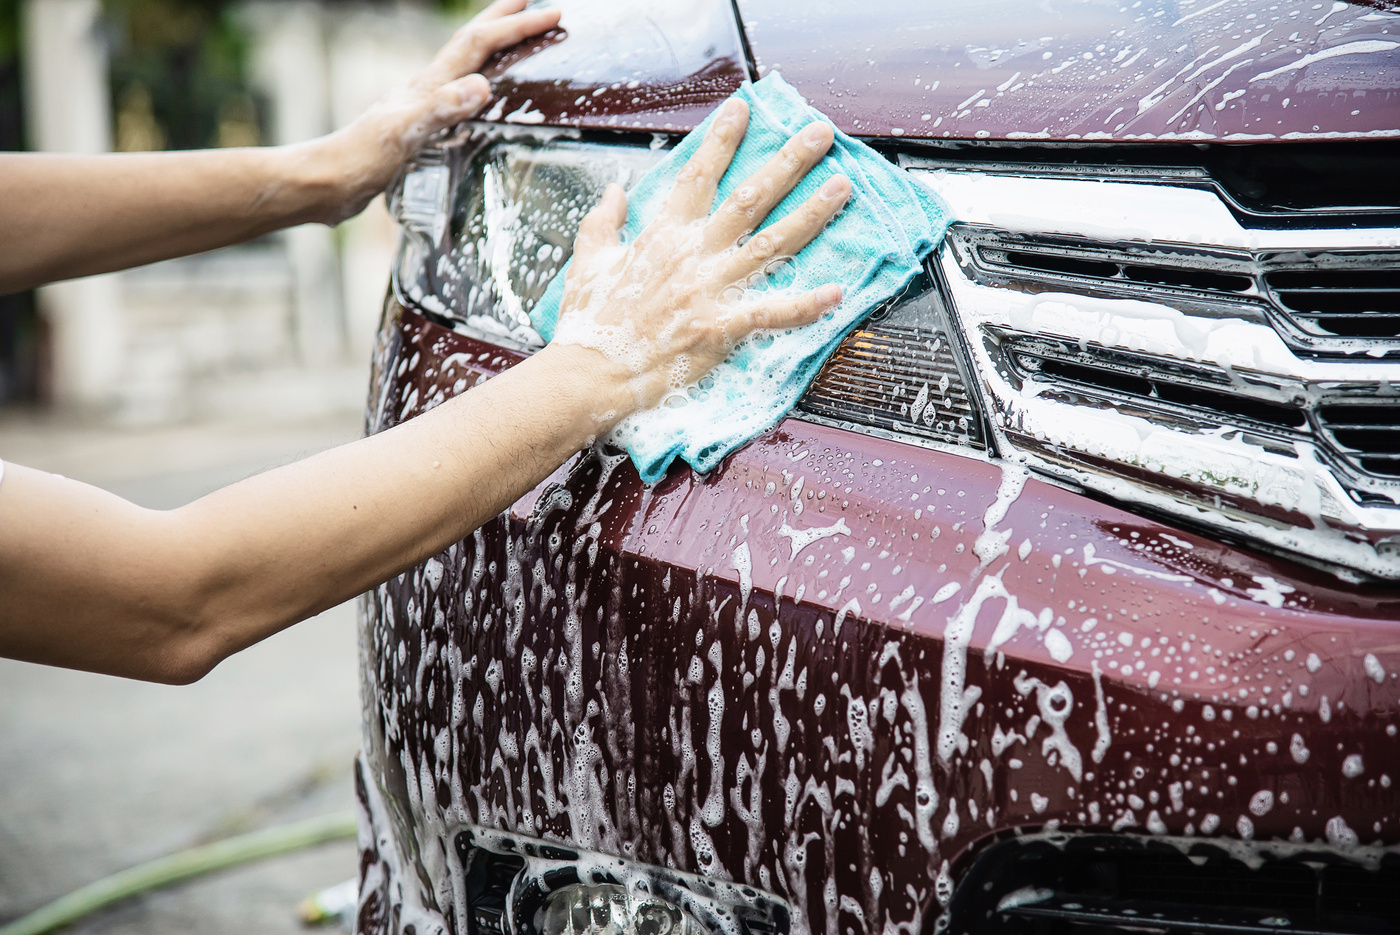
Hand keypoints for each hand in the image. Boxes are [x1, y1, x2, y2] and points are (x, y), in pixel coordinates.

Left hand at [304, 0, 559, 223]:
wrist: (328, 182)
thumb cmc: (360, 158)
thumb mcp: (405, 132)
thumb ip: (441, 108)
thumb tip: (482, 84)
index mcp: (429, 86)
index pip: (480, 46)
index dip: (516, 27)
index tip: (551, 14)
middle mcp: (427, 90)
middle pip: (471, 43)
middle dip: (503, 19)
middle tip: (532, 2)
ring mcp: (422, 108)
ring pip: (465, 66)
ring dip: (491, 47)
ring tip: (511, 41)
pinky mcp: (418, 130)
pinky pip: (458, 97)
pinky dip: (477, 85)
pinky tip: (479, 100)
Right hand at [552, 98, 851, 422]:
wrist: (589, 374)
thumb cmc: (588, 322)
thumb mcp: (588, 261)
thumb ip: (603, 222)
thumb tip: (614, 190)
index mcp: (662, 234)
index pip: (698, 175)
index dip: (722, 140)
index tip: (744, 108)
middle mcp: (692, 254)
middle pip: (750, 197)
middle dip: (788, 161)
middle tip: (821, 133)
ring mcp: (709, 290)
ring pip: (771, 242)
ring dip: (811, 213)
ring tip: (843, 187)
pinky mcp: (719, 328)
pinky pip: (770, 313)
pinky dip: (804, 304)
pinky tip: (836, 291)